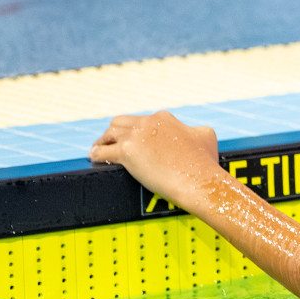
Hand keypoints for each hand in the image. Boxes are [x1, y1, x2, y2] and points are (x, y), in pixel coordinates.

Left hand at [90, 111, 219, 208]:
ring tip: (99, 149)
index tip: (136, 140)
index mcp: (164, 119)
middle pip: (121, 122)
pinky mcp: (127, 153)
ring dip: (103, 141)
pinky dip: (96, 154)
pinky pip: (103, 152)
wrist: (199, 180)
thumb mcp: (206, 136)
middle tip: (112, 143)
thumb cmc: (205, 163)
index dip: (137, 130)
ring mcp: (136, 137)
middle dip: (116, 132)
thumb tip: (192, 131)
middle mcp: (149, 123)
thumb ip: (195, 130)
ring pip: (110, 133)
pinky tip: (93, 158)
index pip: (144, 121)